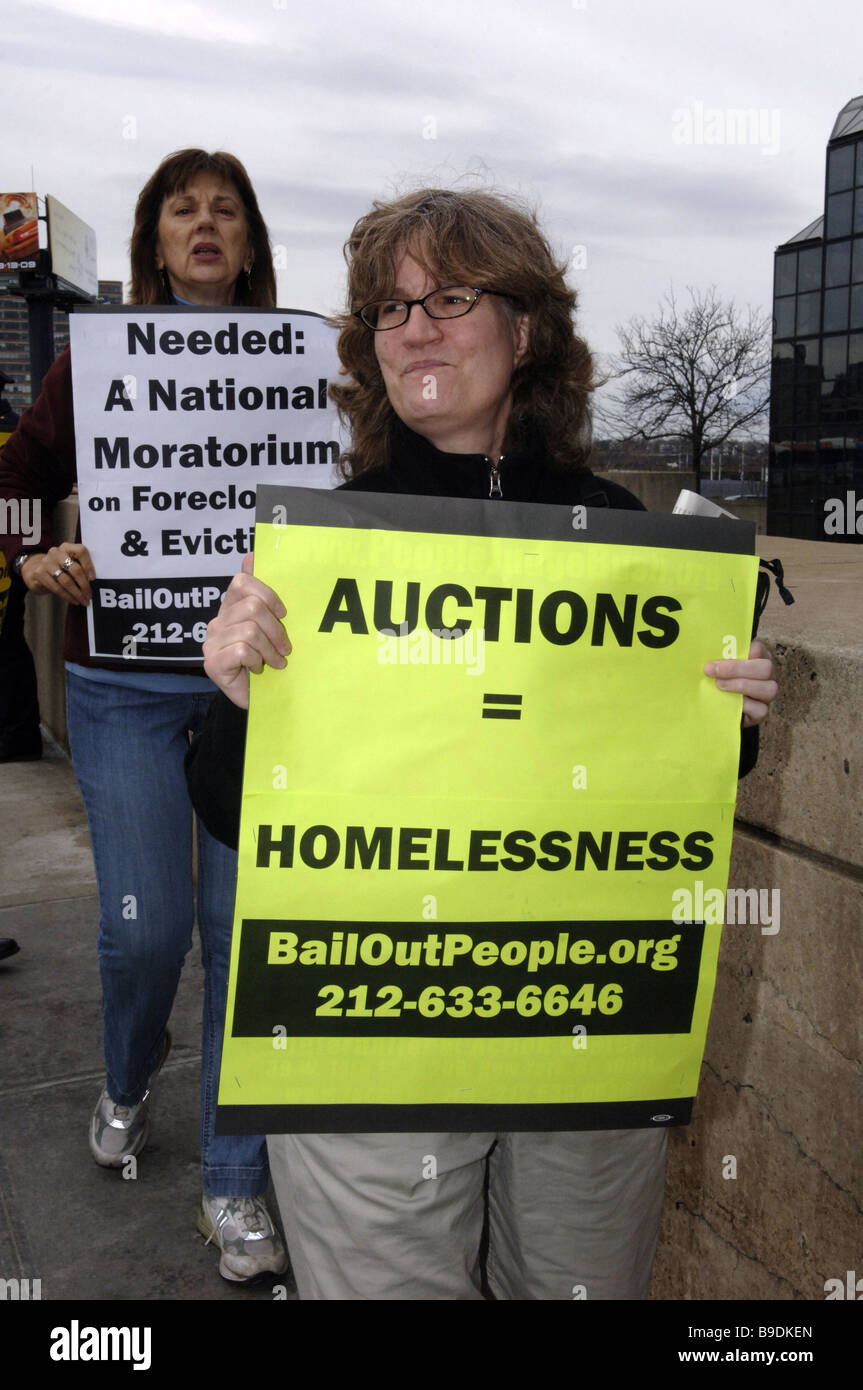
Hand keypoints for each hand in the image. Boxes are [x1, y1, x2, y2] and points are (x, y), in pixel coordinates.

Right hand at [20, 543, 94, 604]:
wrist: (36, 569)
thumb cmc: (59, 568)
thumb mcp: (69, 563)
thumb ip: (80, 567)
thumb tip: (92, 582)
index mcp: (66, 547)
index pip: (80, 551)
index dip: (88, 564)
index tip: (93, 578)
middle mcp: (55, 552)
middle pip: (74, 569)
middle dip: (84, 585)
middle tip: (89, 595)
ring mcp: (46, 562)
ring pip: (66, 581)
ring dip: (76, 593)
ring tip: (83, 600)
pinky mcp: (39, 573)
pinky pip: (56, 587)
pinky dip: (67, 596)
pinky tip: (74, 600)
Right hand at [202, 552, 290, 708]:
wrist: (261, 698)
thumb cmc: (267, 661)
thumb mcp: (271, 626)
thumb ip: (263, 595)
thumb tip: (252, 555)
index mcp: (230, 608)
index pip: (242, 582)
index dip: (268, 594)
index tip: (283, 613)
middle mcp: (217, 621)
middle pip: (252, 607)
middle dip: (276, 629)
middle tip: (285, 648)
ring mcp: (212, 642)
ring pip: (250, 630)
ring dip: (269, 649)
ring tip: (276, 662)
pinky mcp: (212, 663)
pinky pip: (242, 650)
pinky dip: (257, 660)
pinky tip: (259, 670)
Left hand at [704, 640, 777, 728]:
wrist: (717, 707)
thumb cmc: (716, 680)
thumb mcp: (717, 667)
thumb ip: (716, 660)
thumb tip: (706, 657)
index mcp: (758, 658)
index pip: (759, 649)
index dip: (741, 650)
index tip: (720, 654)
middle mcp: (767, 675)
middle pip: (766, 668)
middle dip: (737, 668)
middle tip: (711, 671)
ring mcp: (766, 694)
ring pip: (769, 689)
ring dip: (741, 686)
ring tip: (719, 685)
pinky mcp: (762, 712)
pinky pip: (761, 709)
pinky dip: (745, 705)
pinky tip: (729, 702)